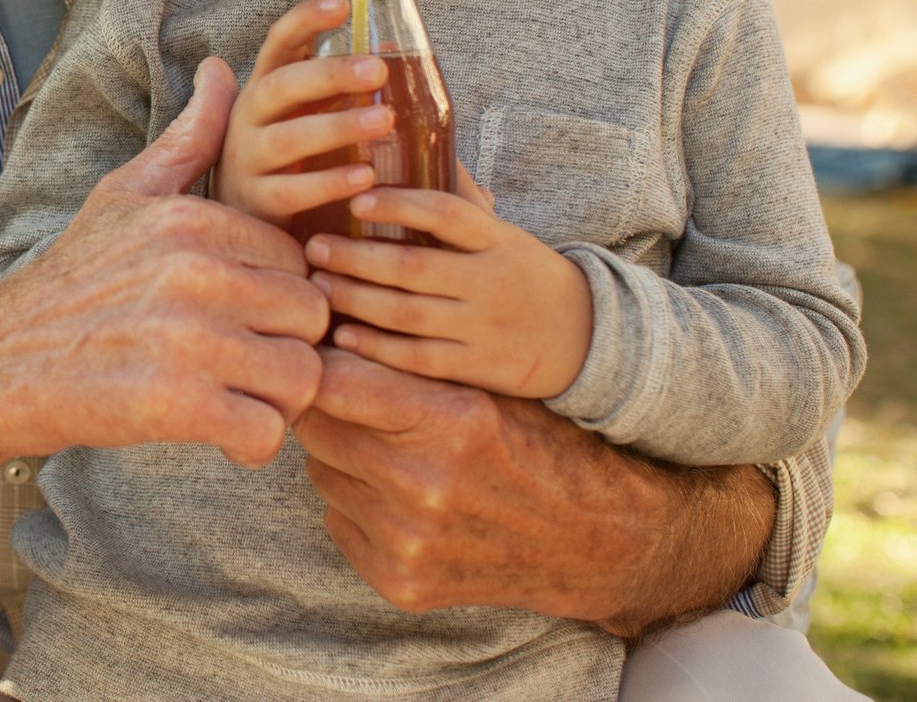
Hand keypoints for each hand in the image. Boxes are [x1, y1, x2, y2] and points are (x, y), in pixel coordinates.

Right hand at [0, 58, 331, 469]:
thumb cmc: (69, 281)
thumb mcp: (124, 195)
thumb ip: (189, 138)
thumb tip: (223, 71)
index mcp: (193, 220)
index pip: (296, 261)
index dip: (275, 296)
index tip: (237, 316)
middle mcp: (197, 272)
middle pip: (311, 318)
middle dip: (285, 348)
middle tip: (241, 364)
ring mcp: (190, 340)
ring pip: (302, 377)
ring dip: (275, 400)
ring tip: (233, 398)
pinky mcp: (178, 406)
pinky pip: (266, 433)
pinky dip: (250, 443)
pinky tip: (217, 432)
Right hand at [212, 0, 390, 225]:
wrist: (240, 219)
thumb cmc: (285, 157)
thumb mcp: (299, 114)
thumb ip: (334, 85)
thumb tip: (388, 48)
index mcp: (264, 88)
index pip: (279, 44)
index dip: (305, 20)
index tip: (343, 4)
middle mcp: (248, 117)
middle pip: (282, 86)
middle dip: (329, 75)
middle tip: (378, 70)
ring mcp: (248, 160)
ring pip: (288, 139)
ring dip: (337, 127)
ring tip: (383, 120)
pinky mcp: (257, 203)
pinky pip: (292, 192)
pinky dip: (329, 183)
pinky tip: (365, 178)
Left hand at [294, 349, 767, 631]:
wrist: (600, 541)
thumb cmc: (539, 444)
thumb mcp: (486, 388)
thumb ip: (407, 363)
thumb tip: (321, 333)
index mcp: (452, 423)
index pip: (331, 382)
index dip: (325, 363)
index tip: (328, 356)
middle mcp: (424, 487)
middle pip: (316, 427)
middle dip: (329, 409)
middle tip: (357, 403)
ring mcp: (409, 542)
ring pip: (323, 473)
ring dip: (344, 457)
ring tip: (392, 452)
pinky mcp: (400, 582)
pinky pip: (337, 520)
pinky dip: (357, 505)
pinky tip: (401, 498)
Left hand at [304, 169, 591, 399]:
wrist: (583, 337)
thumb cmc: (522, 272)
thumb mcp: (502, 232)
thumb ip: (461, 198)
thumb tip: (419, 140)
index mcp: (497, 240)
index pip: (447, 214)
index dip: (400, 206)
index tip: (357, 199)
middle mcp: (491, 281)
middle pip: (413, 268)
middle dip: (356, 257)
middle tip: (314, 247)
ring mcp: (483, 327)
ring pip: (408, 314)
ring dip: (356, 299)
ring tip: (319, 284)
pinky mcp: (476, 367)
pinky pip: (419, 359)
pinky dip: (378, 348)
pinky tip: (344, 334)